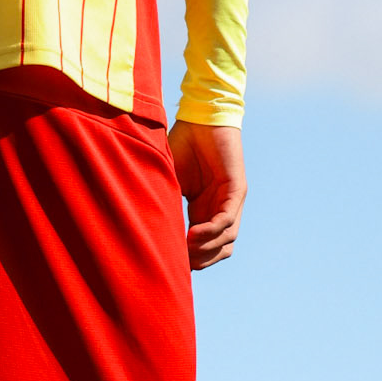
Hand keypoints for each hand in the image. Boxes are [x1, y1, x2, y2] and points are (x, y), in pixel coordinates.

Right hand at [168, 121, 245, 270]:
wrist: (200, 117)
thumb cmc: (183, 144)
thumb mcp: (168, 180)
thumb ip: (162, 202)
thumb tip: (144, 229)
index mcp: (204, 209)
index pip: (204, 247)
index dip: (190, 260)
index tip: (168, 264)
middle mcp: (220, 209)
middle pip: (218, 250)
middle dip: (198, 261)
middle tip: (177, 262)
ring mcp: (231, 201)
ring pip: (226, 241)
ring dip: (205, 251)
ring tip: (184, 252)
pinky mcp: (237, 190)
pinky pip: (227, 220)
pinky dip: (211, 232)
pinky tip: (192, 235)